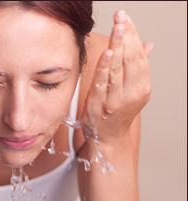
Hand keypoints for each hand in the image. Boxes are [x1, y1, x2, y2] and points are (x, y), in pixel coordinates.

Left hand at [81, 10, 152, 143]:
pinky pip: (102, 83)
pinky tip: (106, 51)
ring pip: (118, 68)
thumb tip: (147, 45)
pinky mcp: (98, 105)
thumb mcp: (132, 90)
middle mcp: (132, 94)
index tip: (127, 20)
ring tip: (116, 27)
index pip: (139, 57)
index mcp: (142, 88)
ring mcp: (115, 100)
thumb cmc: (117, 113)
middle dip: (126, 36)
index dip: (133, 37)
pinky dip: (104, 67)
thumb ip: (138, 68)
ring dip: (117, 46)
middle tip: (121, 17)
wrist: (107, 138)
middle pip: (130, 60)